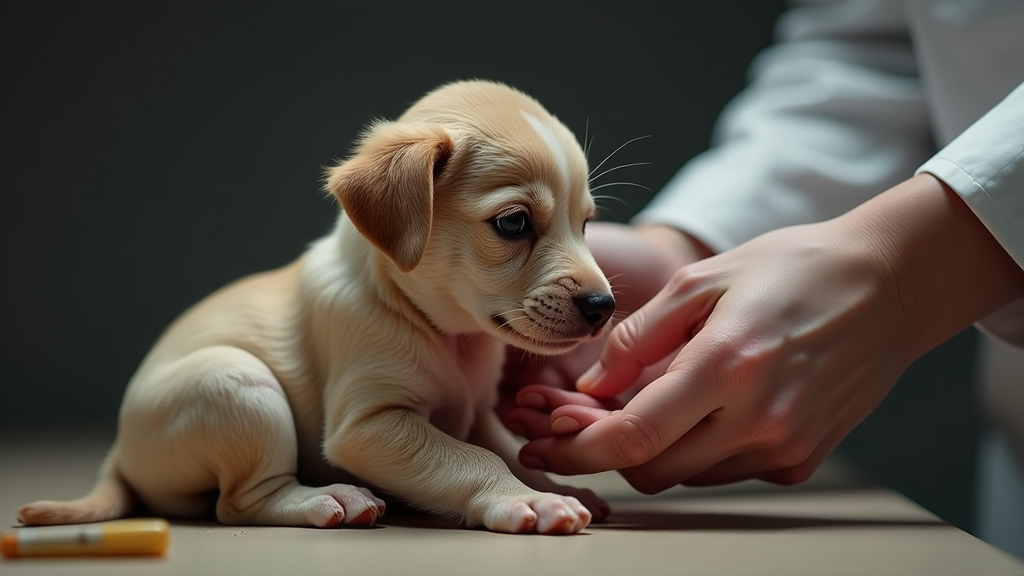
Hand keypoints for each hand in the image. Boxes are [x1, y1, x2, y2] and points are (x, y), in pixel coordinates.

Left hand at [516, 175, 1023, 491]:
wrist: (887, 286)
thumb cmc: (793, 269)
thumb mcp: (702, 280)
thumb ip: (638, 338)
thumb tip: (592, 387)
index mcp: (726, 366)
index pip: (631, 437)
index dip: (576, 447)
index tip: (541, 444)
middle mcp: (759, 419)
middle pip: (651, 470)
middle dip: (604, 451)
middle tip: (580, 418)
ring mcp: (786, 446)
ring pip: (686, 474)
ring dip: (651, 448)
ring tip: (637, 402)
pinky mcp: (804, 459)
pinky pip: (726, 469)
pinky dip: (698, 447)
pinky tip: (699, 406)